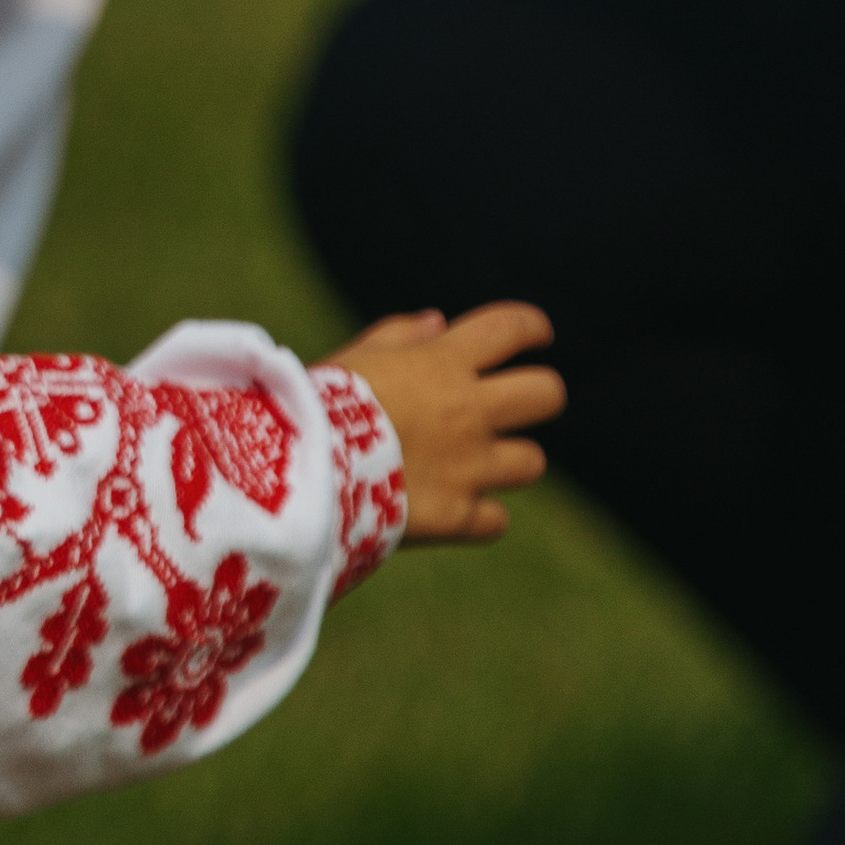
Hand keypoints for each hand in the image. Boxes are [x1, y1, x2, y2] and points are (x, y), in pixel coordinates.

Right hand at [327, 301, 561, 545]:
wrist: (298, 475)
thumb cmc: (314, 407)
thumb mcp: (352, 358)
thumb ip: (399, 336)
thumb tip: (438, 323)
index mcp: (443, 362)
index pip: (513, 327)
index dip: (532, 328)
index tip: (536, 336)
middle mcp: (468, 411)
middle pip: (546, 394)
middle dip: (539, 396)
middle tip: (516, 405)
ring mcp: (468, 466)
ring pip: (531, 462)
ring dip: (511, 461)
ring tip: (480, 464)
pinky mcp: (455, 516)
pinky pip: (495, 521)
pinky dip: (479, 517)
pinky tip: (454, 510)